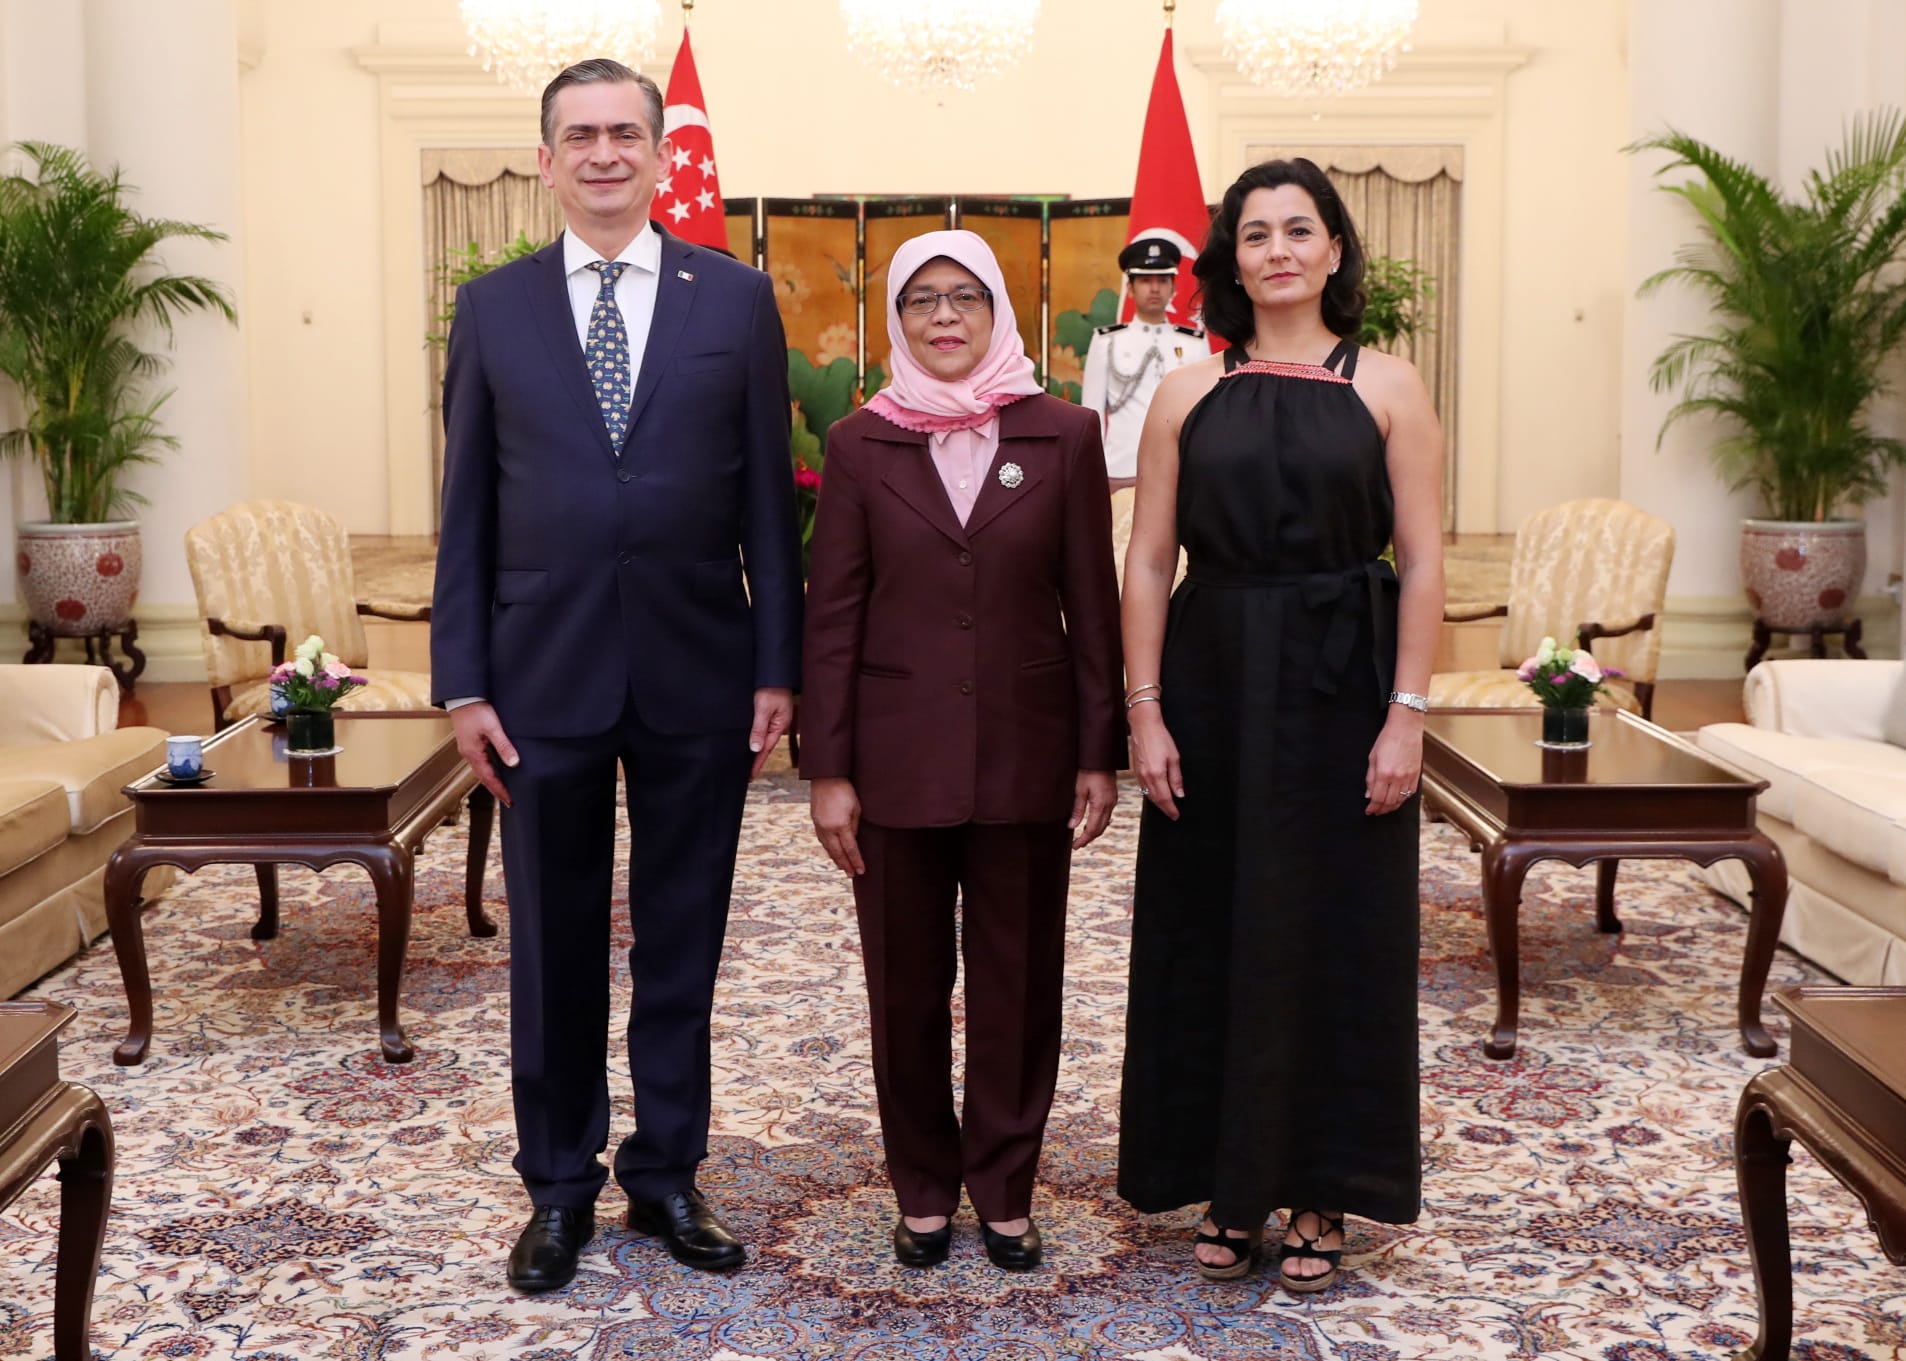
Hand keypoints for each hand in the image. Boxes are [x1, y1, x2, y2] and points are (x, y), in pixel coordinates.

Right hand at [450, 701, 517, 807]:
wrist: (463, 697)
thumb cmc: (476, 710)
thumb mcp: (493, 728)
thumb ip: (503, 746)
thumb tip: (514, 763)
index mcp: (473, 753)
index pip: (489, 778)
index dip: (500, 790)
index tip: (510, 800)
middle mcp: (469, 754)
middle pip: (484, 777)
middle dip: (496, 789)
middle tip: (509, 800)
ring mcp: (468, 749)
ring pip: (482, 770)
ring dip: (492, 780)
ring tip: (504, 789)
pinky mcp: (470, 743)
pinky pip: (480, 761)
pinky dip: (489, 770)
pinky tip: (497, 770)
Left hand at [749, 687, 794, 778]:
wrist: (774, 672)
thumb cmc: (771, 688)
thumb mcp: (763, 709)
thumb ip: (759, 729)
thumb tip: (755, 748)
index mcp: (779, 726)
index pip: (766, 749)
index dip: (757, 763)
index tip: (750, 776)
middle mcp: (779, 725)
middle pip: (766, 746)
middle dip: (757, 760)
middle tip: (748, 774)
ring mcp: (775, 719)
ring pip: (764, 738)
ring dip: (757, 750)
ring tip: (748, 762)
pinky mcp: (771, 713)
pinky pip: (764, 730)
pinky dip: (758, 738)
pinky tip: (753, 743)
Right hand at [810, 776, 864, 875]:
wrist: (826, 777)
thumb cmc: (846, 790)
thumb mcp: (856, 808)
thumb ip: (855, 826)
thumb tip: (853, 840)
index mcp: (841, 825)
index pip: (850, 849)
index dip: (856, 861)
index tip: (861, 870)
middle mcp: (828, 828)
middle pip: (838, 852)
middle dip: (846, 865)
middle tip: (852, 874)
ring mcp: (819, 825)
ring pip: (828, 848)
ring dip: (836, 859)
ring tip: (843, 868)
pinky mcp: (815, 821)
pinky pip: (822, 840)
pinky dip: (828, 849)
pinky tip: (832, 853)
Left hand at [1070, 770, 1116, 848]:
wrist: (1100, 757)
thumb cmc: (1088, 771)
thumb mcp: (1079, 790)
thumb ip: (1077, 810)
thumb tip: (1072, 826)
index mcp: (1100, 805)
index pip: (1092, 829)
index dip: (1084, 839)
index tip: (1075, 846)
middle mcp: (1110, 805)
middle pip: (1100, 829)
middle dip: (1089, 838)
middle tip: (1077, 845)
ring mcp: (1113, 801)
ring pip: (1105, 823)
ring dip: (1095, 832)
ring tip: (1083, 836)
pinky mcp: (1113, 797)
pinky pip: (1108, 815)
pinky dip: (1100, 823)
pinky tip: (1092, 823)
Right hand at [1128, 705, 1183, 819]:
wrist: (1144, 726)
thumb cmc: (1160, 738)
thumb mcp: (1174, 758)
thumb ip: (1176, 778)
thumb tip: (1179, 794)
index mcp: (1157, 775)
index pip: (1165, 799)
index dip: (1171, 809)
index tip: (1176, 816)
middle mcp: (1146, 777)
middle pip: (1155, 799)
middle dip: (1164, 808)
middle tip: (1172, 814)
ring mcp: (1139, 775)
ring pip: (1148, 795)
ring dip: (1157, 802)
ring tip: (1166, 807)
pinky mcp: (1136, 771)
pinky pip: (1143, 788)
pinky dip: (1150, 794)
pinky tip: (1156, 794)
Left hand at [1364, 707, 1423, 814]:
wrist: (1406, 728)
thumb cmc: (1387, 739)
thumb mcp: (1372, 757)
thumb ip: (1370, 778)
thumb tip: (1369, 794)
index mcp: (1383, 773)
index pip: (1377, 798)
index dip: (1372, 807)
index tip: (1369, 811)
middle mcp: (1397, 778)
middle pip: (1389, 802)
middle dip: (1381, 810)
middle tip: (1376, 812)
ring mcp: (1408, 777)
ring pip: (1400, 800)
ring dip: (1392, 807)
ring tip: (1385, 808)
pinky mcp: (1416, 775)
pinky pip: (1410, 793)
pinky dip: (1403, 799)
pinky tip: (1397, 800)